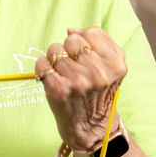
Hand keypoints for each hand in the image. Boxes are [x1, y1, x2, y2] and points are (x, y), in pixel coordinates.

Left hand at [34, 27, 125, 153]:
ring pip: (54, 50)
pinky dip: (42, 69)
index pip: (91, 33)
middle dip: (68, 50)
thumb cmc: (99, 92)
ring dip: (54, 60)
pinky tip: (52, 79)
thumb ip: (100, 41)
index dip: (84, 41)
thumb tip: (71, 29)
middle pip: (71, 40)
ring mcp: (77, 81)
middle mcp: (97, 72)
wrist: (91, 126)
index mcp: (114, 64)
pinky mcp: (58, 89)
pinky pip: (41, 64)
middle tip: (72, 66)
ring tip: (63, 74)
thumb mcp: (112, 67)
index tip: (84, 56)